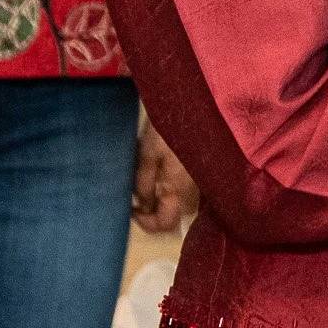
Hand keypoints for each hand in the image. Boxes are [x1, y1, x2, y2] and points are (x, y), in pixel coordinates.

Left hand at [132, 117, 199, 233]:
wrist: (189, 103)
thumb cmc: (166, 130)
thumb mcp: (147, 156)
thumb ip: (143, 185)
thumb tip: (142, 205)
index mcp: (177, 189)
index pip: (166, 223)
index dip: (146, 224)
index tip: (131, 210)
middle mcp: (190, 187)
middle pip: (173, 212)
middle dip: (153, 209)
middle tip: (135, 195)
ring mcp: (195, 176)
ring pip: (176, 197)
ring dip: (159, 195)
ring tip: (143, 177)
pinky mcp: (196, 164)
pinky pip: (181, 183)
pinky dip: (166, 182)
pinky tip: (155, 165)